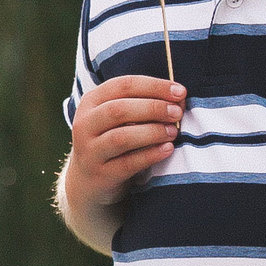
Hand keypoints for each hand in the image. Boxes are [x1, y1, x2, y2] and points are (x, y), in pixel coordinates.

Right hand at [65, 76, 183, 209]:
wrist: (89, 180)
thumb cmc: (112, 139)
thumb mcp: (118, 118)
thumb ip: (144, 104)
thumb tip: (179, 97)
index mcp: (91, 102)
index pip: (123, 85)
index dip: (154, 86)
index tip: (180, 92)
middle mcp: (85, 124)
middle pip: (119, 110)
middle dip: (153, 108)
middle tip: (177, 112)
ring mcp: (90, 151)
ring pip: (121, 137)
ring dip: (152, 132)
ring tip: (173, 132)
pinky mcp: (101, 175)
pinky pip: (128, 163)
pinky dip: (151, 155)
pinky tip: (168, 149)